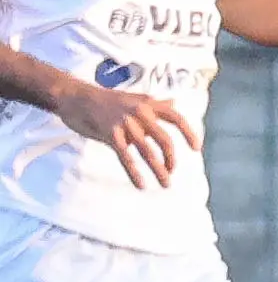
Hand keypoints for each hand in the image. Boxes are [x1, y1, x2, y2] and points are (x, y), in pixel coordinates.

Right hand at [56, 80, 200, 188]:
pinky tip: (141, 185)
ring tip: (166, 184)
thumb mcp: (134, 98)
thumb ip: (156, 103)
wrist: (76, 97)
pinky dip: (135, 172)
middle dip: (171, 158)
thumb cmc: (106, 99)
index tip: (196, 148)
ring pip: (148, 151)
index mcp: (148, 104)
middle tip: (172, 171)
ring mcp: (125, 124)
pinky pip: (126, 157)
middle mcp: (140, 113)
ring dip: (158, 170)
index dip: (188, 132)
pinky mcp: (110, 134)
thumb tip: (175, 103)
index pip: (176, 117)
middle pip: (164, 139)